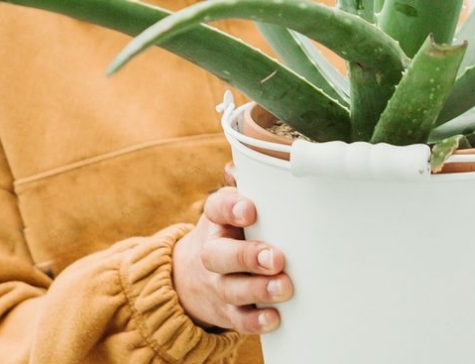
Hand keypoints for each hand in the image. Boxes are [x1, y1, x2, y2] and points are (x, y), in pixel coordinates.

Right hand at [172, 183, 292, 333]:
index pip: (216, 209)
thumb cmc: (230, 232)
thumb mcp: (232, 207)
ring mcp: (218, 284)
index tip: (250, 208)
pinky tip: (274, 317)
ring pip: (232, 288)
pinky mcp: (226, 311)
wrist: (190, 277)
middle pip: (220, 255)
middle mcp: (212, 252)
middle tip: (276, 258)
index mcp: (216, 220)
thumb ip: (250, 185)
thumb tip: (262, 154)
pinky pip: (238, 319)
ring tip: (284, 287)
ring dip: (259, 289)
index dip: (231, 208)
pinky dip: (255, 320)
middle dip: (248, 256)